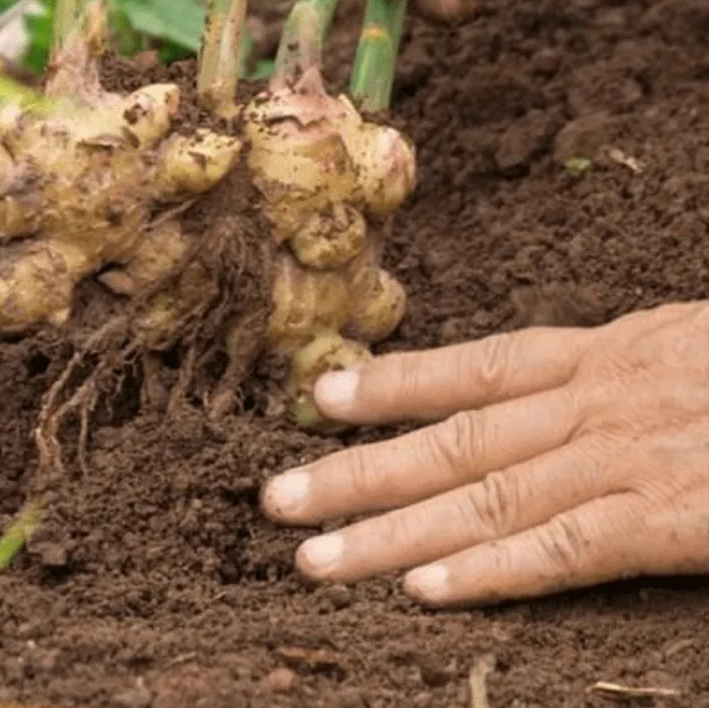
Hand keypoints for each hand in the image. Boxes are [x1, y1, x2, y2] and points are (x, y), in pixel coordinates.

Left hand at [262, 303, 708, 606]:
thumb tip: (546, 403)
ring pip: (485, 497)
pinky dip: (490, 570)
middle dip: (358, 470)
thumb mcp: (686, 351)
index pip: (475, 368)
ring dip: (390, 531)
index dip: (392, 382)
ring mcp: (632, 460)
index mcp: (608, 355)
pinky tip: (420, 589)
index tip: (318, 396)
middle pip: (454, 439)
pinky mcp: (676, 520)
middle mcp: (600, 402)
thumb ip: (615, 376)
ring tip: (312, 554)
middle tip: (274, 496)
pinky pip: (565, 550)